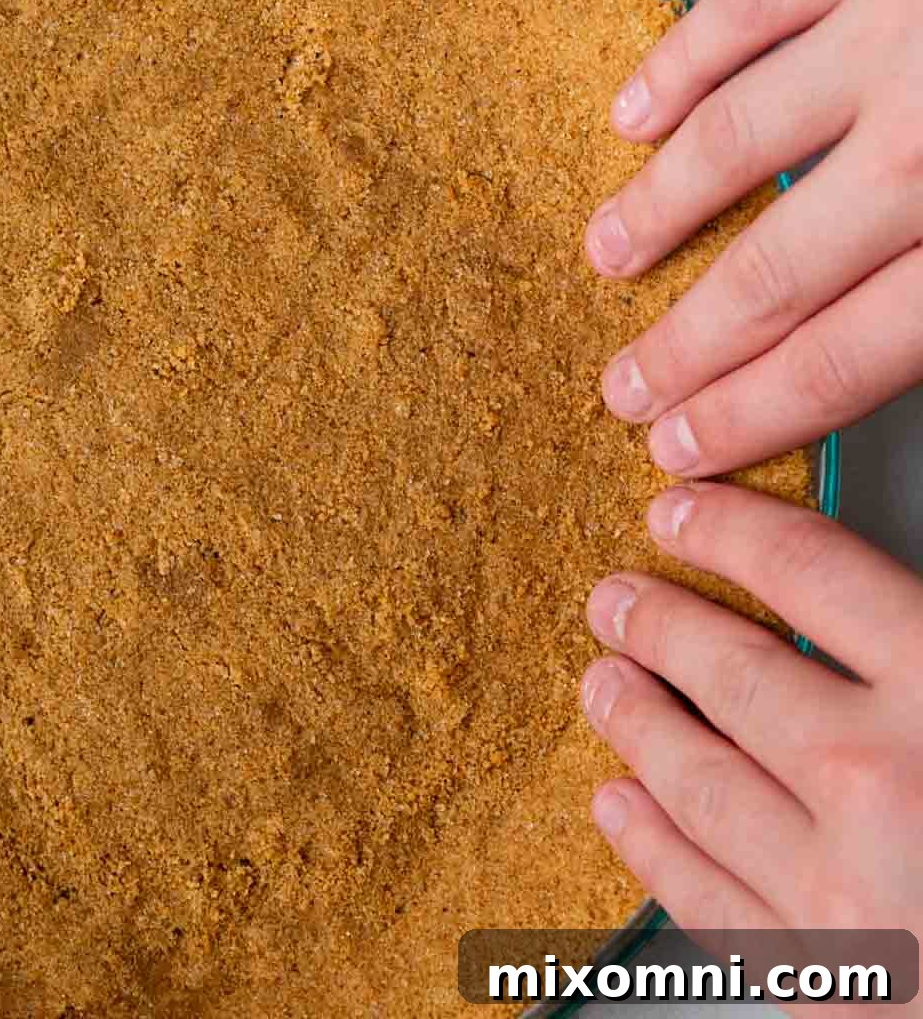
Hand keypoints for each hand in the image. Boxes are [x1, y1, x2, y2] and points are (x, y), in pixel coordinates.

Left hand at [582, 484, 922, 1002]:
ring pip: (695, 777)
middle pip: (730, 671)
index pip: (809, 570)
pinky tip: (620, 803)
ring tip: (602, 683)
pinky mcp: (822, 982)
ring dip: (635, 722)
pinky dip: (650, 842)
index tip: (682, 513)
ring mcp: (844, 892)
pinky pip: (705, 896)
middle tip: (613, 602)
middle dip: (658, 626)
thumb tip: (879, 595)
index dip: (731, 530)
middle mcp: (883, 782)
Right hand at [586, 0, 922, 476]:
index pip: (842, 359)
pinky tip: (632, 115)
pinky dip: (676, 65)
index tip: (679, 446)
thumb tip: (903, 361)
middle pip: (771, 275)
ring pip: (736, 139)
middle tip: (623, 386)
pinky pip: (748, 2)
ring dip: (657, 210)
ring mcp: (898, 23)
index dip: (748, 416)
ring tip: (606, 255)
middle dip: (683, 347)